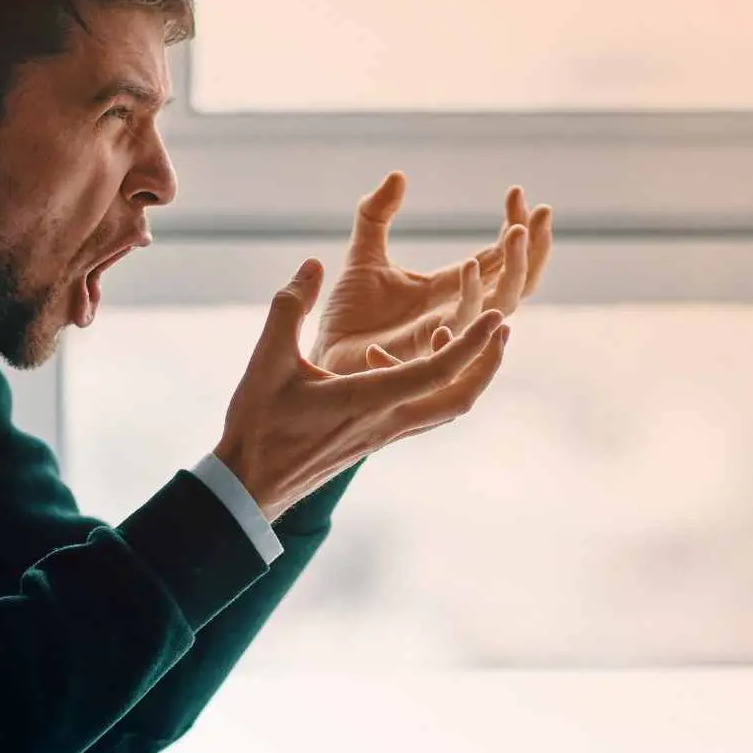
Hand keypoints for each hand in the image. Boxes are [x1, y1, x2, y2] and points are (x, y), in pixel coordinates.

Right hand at [215, 259, 510, 519]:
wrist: (250, 487)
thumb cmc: (258, 426)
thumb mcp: (266, 360)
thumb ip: (289, 307)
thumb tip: (313, 265)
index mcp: (369, 400)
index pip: (437, 372)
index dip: (471, 343)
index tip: (497, 317)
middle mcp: (387, 421)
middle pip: (460, 398)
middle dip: (487, 363)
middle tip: (502, 328)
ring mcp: (384, 434)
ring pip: (447, 408)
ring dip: (469, 376)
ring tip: (477, 342)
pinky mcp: (376, 438)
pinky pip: (426, 412)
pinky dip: (441, 386)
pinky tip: (431, 364)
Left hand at [309, 172, 552, 375]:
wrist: (324, 356)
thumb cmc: (347, 316)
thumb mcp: (363, 254)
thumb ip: (377, 214)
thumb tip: (398, 174)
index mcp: (453, 288)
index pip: (500, 257)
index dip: (516, 225)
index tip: (516, 191)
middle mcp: (461, 311)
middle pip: (519, 282)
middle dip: (536, 247)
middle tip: (541, 211)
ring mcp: (451, 332)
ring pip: (505, 304)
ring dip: (515, 268)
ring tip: (516, 232)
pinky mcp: (431, 351)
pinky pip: (464, 325)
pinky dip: (471, 296)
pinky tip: (469, 264)